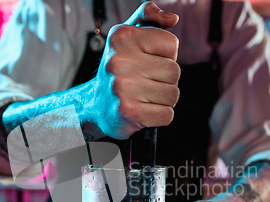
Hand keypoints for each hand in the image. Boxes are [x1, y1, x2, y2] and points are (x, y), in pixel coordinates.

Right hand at [90, 1, 180, 138]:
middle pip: (174, 71)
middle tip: (144, 83)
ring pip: (173, 94)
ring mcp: (122, 88)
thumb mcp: (128, 37)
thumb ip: (149, 17)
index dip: (165, 56)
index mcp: (122, 37)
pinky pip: (167, 115)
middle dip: (165, 80)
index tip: (147, 62)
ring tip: (143, 97)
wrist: (95, 106)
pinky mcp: (129, 112)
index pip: (171, 44)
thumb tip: (172, 19)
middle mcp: (119, 61)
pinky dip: (160, 116)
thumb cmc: (119, 71)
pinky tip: (144, 111)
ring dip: (163, 99)